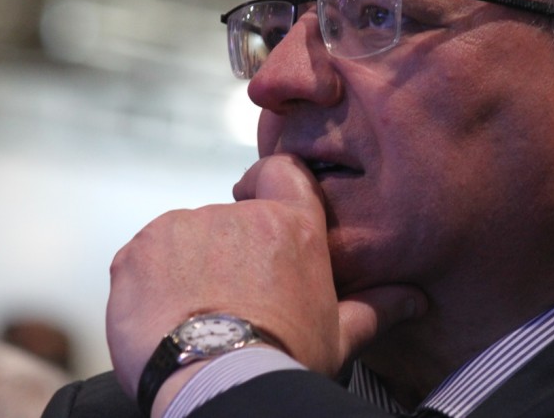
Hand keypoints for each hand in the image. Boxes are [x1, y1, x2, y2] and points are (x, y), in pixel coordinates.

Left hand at [106, 153, 424, 403]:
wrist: (217, 382)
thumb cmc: (282, 358)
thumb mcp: (337, 335)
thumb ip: (375, 308)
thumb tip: (415, 301)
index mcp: (289, 226)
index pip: (281, 172)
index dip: (270, 186)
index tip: (260, 208)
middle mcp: (237, 215)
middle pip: (230, 219)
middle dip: (228, 252)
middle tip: (231, 299)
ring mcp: (184, 228)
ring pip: (185, 238)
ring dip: (187, 267)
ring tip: (197, 316)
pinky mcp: (138, 250)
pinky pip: (143, 258)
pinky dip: (149, 282)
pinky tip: (165, 318)